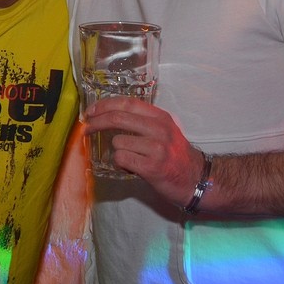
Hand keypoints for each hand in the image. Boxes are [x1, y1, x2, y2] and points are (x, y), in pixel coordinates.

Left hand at [83, 97, 203, 207]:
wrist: (196, 179)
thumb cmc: (175, 155)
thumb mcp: (164, 130)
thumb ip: (141, 121)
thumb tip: (107, 115)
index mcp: (161, 117)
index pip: (127, 103)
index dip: (105, 105)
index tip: (90, 111)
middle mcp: (160, 129)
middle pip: (118, 118)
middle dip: (96, 122)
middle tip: (86, 128)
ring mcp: (157, 148)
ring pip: (118, 142)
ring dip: (117, 151)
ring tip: (131, 158)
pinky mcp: (152, 167)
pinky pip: (122, 159)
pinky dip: (121, 164)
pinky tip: (132, 168)